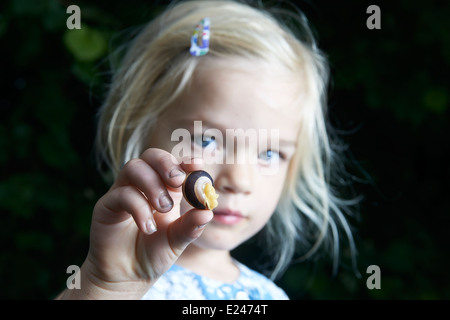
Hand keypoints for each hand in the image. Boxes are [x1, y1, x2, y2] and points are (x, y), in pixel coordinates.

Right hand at [60, 149, 212, 298]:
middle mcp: (143, 185)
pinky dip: (139, 207)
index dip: (185, 161)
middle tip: (178, 181)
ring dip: (152, 184)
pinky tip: (148, 228)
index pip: (174, 164)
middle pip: (151, 156)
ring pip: (133, 168)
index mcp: (165, 188)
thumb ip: (191, 227)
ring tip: (163, 208)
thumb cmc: (154, 254)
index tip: (197, 165)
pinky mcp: (106, 205)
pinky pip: (121, 194)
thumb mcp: (177, 241)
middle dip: (166, 164)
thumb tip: (207, 212)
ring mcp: (123, 192)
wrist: (127, 277)